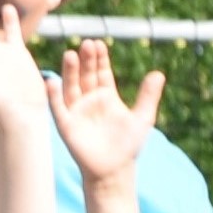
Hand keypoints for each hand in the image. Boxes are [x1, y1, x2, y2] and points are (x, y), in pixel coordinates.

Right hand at [48, 41, 162, 183]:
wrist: (115, 169)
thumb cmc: (128, 144)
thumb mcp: (142, 117)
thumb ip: (148, 95)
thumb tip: (159, 73)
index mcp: (106, 96)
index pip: (101, 72)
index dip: (100, 59)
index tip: (99, 43)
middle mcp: (89, 99)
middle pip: (86, 75)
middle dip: (86, 60)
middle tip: (87, 44)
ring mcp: (76, 110)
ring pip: (71, 86)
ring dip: (70, 71)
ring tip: (71, 54)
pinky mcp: (66, 123)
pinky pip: (58, 107)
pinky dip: (54, 94)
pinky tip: (52, 80)